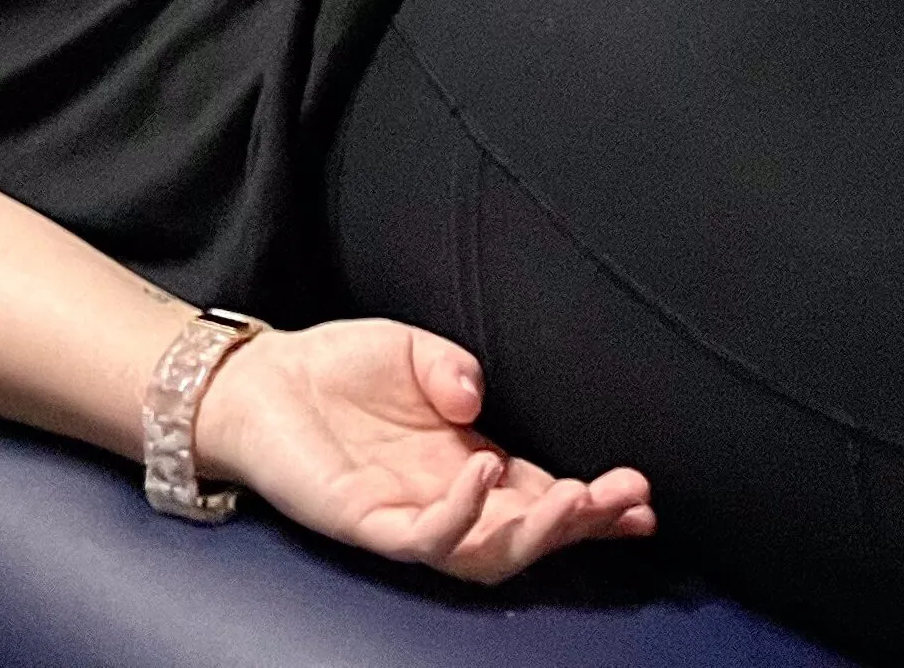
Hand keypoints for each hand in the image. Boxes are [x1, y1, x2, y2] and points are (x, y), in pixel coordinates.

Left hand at [194, 319, 653, 584]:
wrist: (260, 377)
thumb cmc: (337, 368)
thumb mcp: (411, 349)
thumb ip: (451, 367)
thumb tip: (479, 397)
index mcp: (471, 463)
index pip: (544, 494)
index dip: (595, 503)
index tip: (643, 497)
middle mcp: (448, 498)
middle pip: (529, 533)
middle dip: (584, 524)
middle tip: (629, 502)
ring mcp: (409, 516)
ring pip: (486, 554)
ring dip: (535, 532)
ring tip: (575, 498)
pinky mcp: (366, 521)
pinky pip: (422, 535)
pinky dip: (460, 512)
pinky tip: (487, 475)